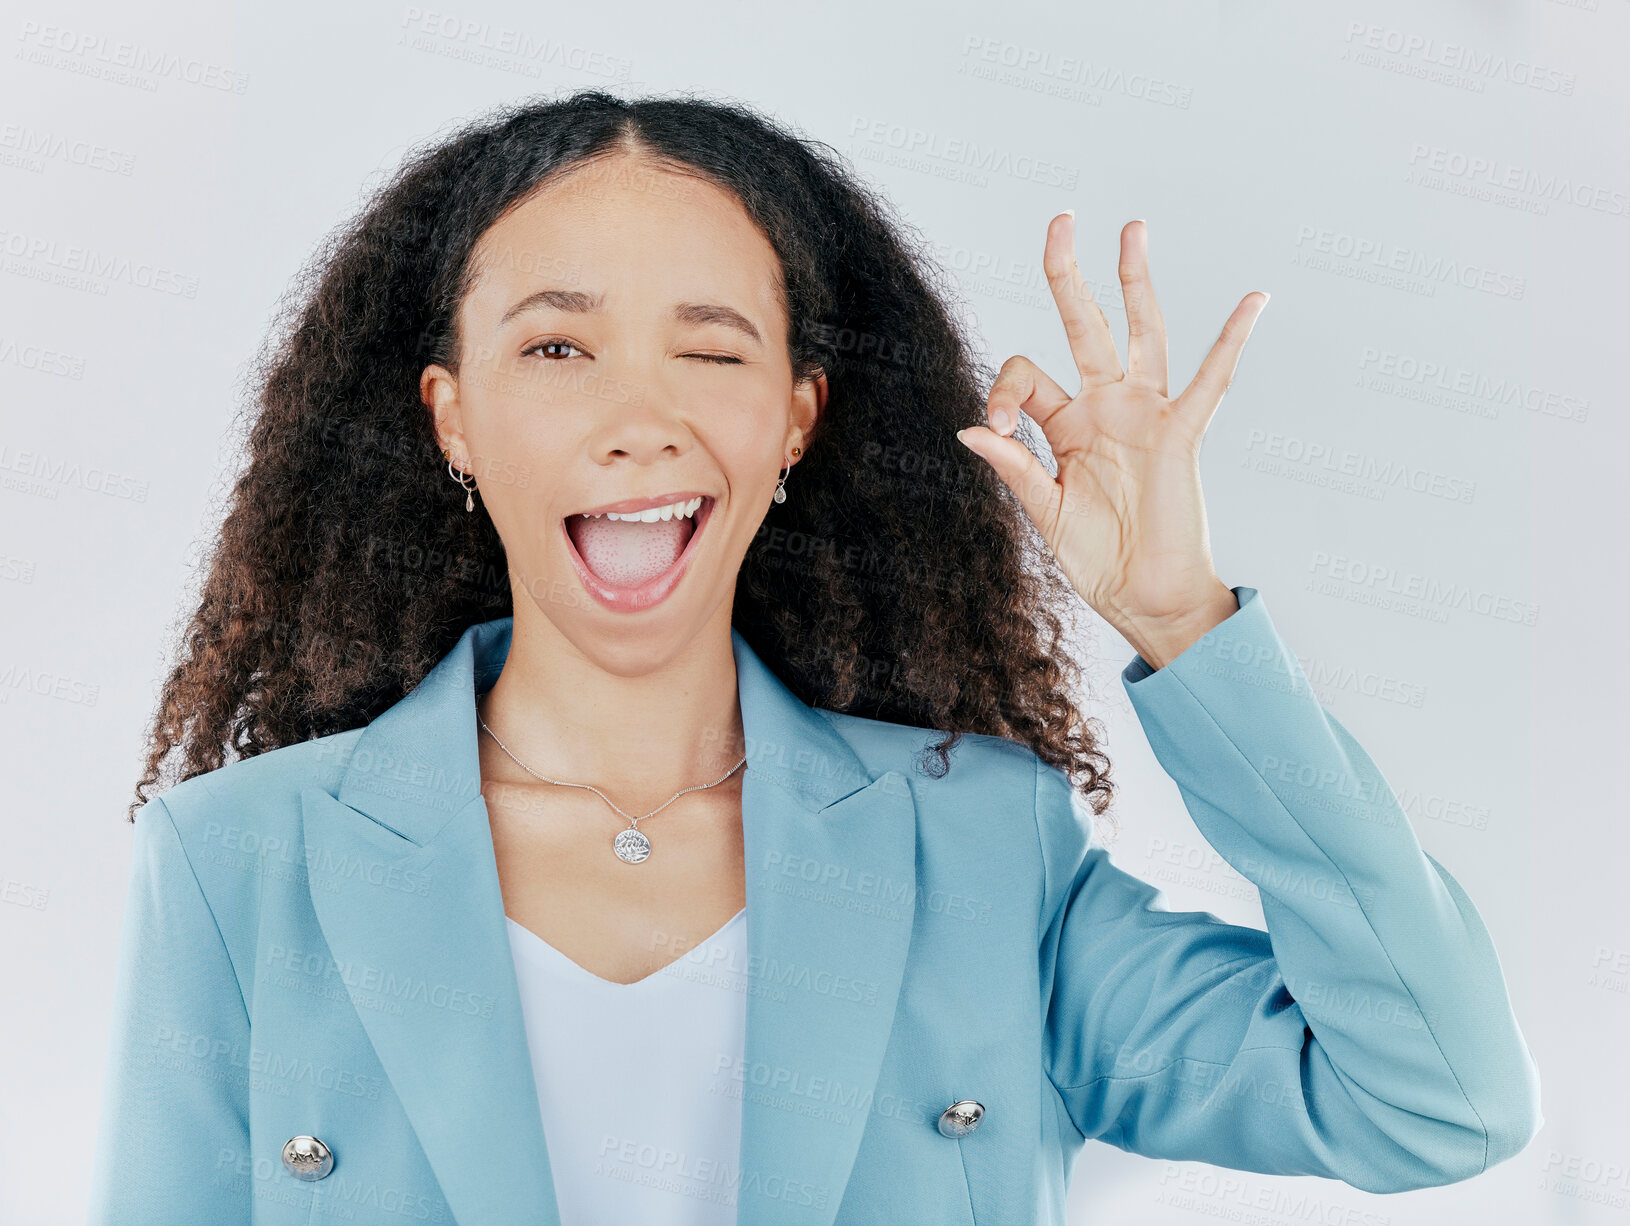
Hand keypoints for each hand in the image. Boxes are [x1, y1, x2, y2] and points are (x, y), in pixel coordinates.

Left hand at [955, 215, 1267, 666]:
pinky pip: (1210, 383)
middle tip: (1061, 219)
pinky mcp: (1180, 436)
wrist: (1145, 599)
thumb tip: (968, 428)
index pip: (1025, 374)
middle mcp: (1105, 407)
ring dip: (1135, 281)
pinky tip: (1253, 302)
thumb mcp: (1043, 511)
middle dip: (1069, 274)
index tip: (992, 428)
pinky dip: (1232, 342)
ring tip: (1132, 228)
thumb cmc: (1097, 559)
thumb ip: (1012, 466)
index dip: (1000, 390)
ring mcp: (1144, 416)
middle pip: (1084, 325)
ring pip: (1141, 333)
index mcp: (1065, 424)